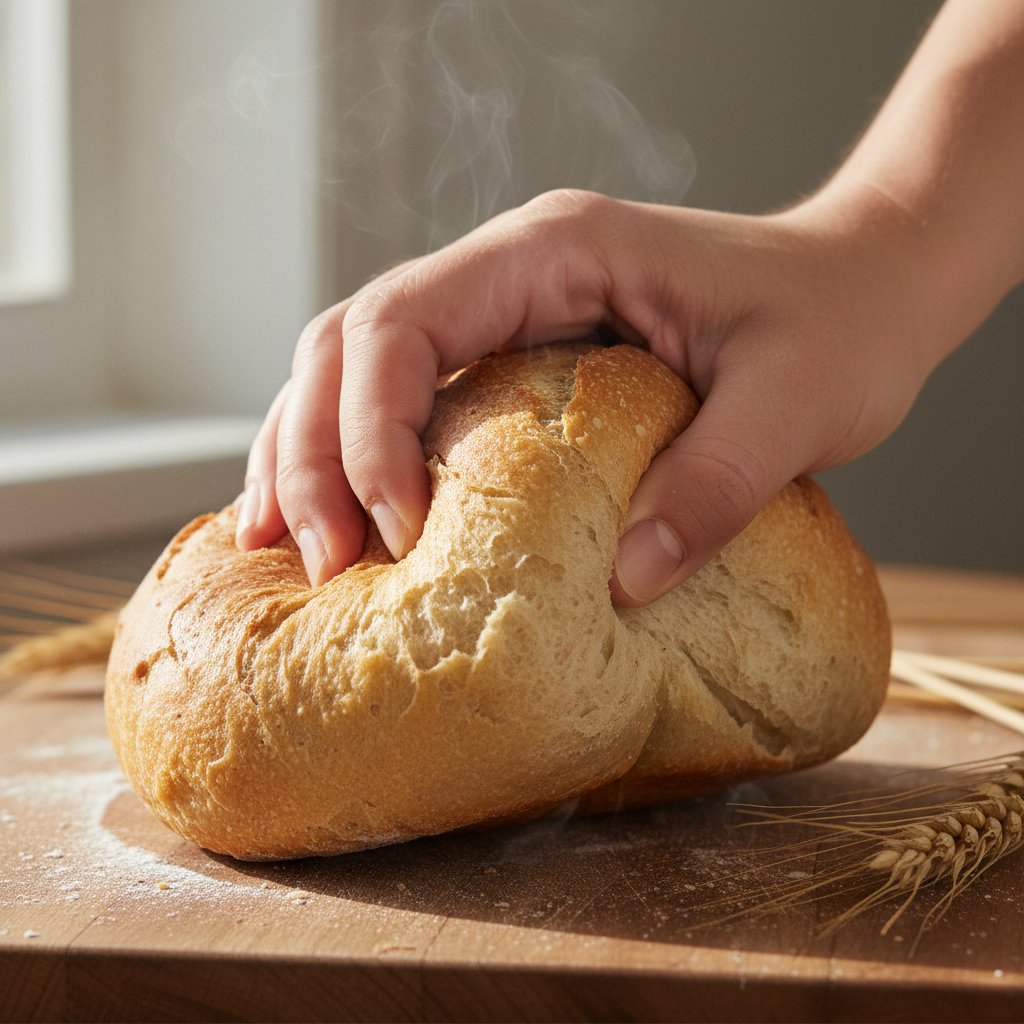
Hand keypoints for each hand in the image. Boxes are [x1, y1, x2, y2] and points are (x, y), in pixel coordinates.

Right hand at [236, 185, 934, 603]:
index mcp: (554, 250)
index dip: (371, 430)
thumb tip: (622, 584)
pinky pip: (405, 397)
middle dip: (312, 452)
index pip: (403, 322)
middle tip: (316, 563)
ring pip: (354, 368)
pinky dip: (353, 457)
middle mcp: (507, 270)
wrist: (865, 284)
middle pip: (349, 344)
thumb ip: (714, 485)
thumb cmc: (836, 321)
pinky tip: (339, 520)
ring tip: (281, 548)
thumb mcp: (795, 401)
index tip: (398, 534)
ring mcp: (504, 310)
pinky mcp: (515, 356)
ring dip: (306, 455)